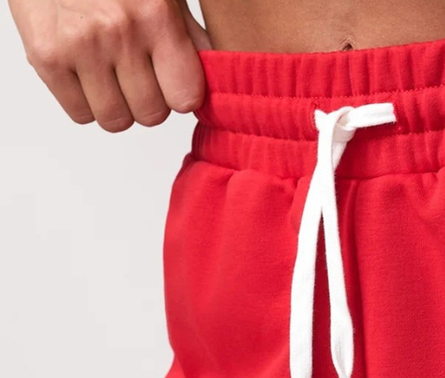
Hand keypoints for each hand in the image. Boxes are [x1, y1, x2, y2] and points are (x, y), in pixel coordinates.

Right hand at [8, 0, 210, 130]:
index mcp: (156, 15)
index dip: (179, 94)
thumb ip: (190, 35)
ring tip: (107, 70)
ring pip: (116, 120)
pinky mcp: (46, 55)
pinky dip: (83, 101)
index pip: (186, 98)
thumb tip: (223, 73)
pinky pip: (80, 114)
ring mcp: (80, 44)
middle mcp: (119, 31)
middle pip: (151, 115)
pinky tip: (82, 69)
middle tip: (133, 70)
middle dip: (146, 99)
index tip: (170, 79)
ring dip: (116, 104)